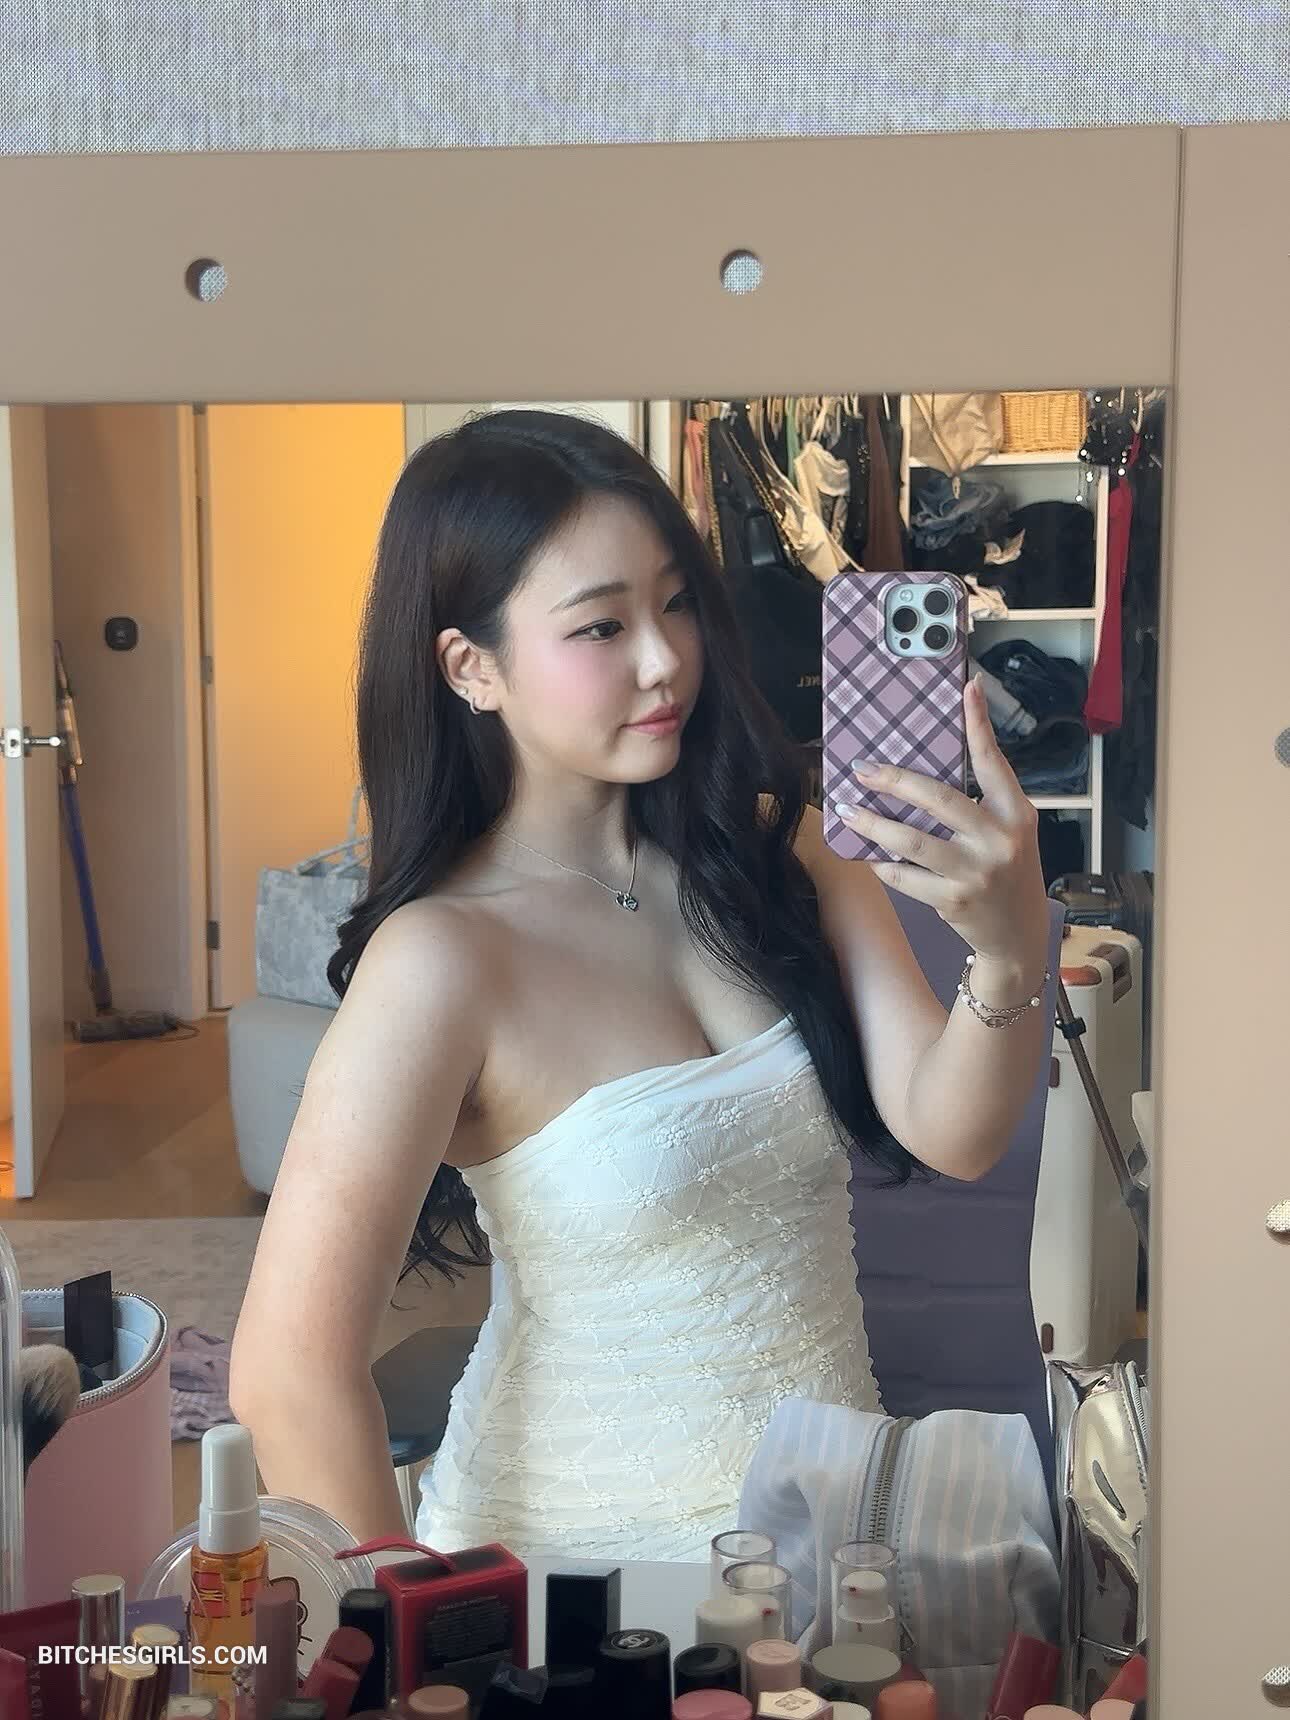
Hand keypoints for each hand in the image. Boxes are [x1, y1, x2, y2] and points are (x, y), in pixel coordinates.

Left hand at [833, 672, 1049, 965]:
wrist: (1017, 936)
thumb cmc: (1007, 873)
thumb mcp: (1008, 832)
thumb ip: (980, 802)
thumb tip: (926, 770)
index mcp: (1016, 815)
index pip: (994, 762)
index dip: (979, 724)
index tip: (967, 688)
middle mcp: (999, 840)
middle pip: (939, 798)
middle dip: (894, 780)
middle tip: (862, 769)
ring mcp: (976, 872)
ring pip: (912, 840)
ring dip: (874, 823)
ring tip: (849, 810)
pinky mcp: (953, 900)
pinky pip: (905, 875)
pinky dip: (882, 863)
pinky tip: (868, 852)